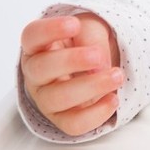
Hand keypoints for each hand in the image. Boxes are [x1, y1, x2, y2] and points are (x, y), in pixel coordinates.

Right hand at [20, 13, 123, 136]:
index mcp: (39, 45)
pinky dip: (95, 114)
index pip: (32, 35)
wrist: (101, 63)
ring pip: (57, 99)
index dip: (50, 30)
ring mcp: (46, 98)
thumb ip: (91, 36)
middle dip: (72, 61)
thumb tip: (98, 66)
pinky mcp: (63, 118)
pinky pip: (73, 124)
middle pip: (41, 69)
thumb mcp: (92, 27)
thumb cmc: (89, 41)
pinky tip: (114, 99)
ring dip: (90, 87)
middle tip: (98, 55)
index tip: (74, 25)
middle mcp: (36, 73)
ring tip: (117, 76)